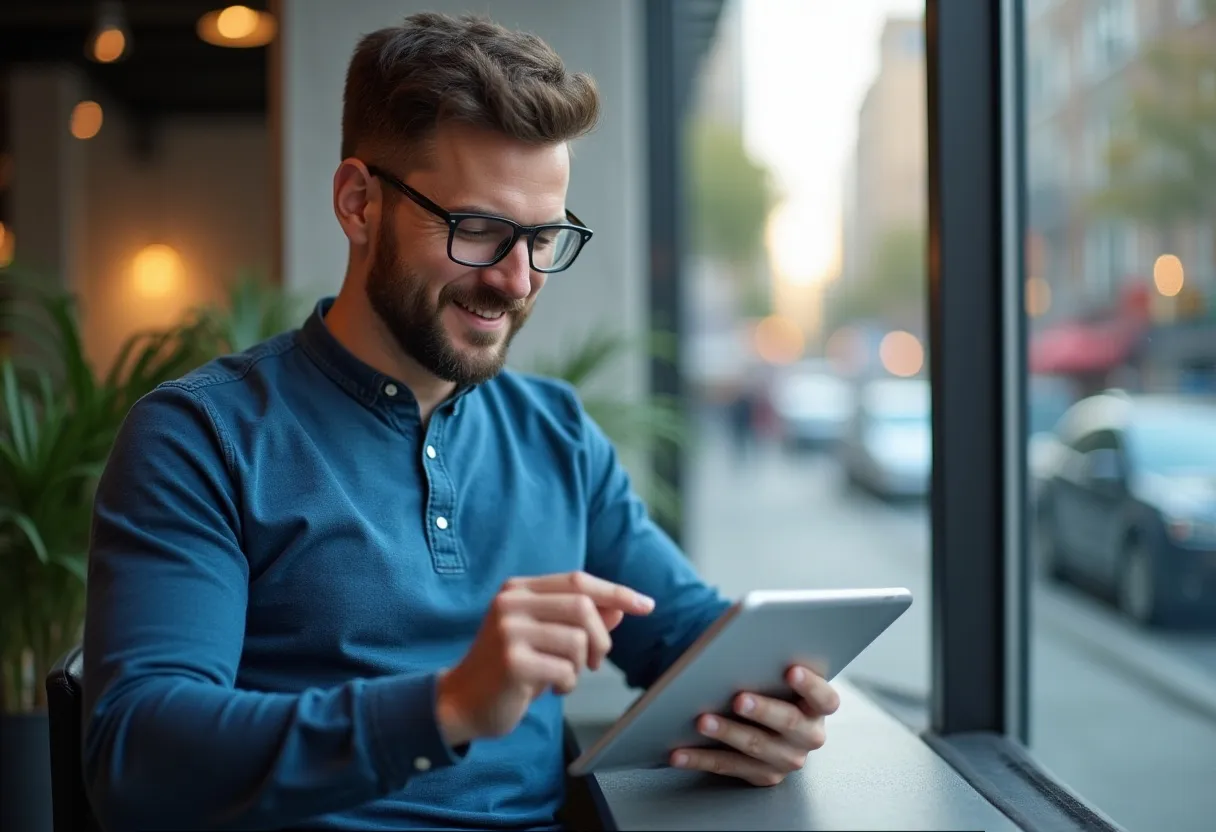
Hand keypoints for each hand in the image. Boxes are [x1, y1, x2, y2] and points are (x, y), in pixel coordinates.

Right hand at [436, 571, 654, 746]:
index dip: (616, 592)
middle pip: (583, 606)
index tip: (647, 605)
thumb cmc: (507, 668)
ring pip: (577, 639)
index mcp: (519, 590)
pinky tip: (549, 688)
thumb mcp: (544, 637)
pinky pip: (565, 669)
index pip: (578, 581)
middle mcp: (511, 603)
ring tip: (562, 676)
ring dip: (580, 666)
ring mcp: (509, 630)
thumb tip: (619, 607)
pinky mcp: (512, 661)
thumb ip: (578, 619)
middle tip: (594, 661)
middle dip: (600, 639)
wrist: (461, 702)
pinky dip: (567, 683)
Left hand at [670, 666, 839, 786]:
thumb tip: (748, 635)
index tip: (791, 670)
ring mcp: (786, 759)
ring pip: (756, 747)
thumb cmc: (773, 687)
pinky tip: (678, 752)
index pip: (824, 697)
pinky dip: (700, 759)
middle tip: (738, 698)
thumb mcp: (780, 673)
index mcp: (818, 707)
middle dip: (763, 710)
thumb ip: (773, 660)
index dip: (810, 685)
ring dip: (727, 733)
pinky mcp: (762, 775)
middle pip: (789, 723)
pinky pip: (728, 767)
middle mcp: (809, 736)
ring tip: (703, 721)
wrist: (772, 723)